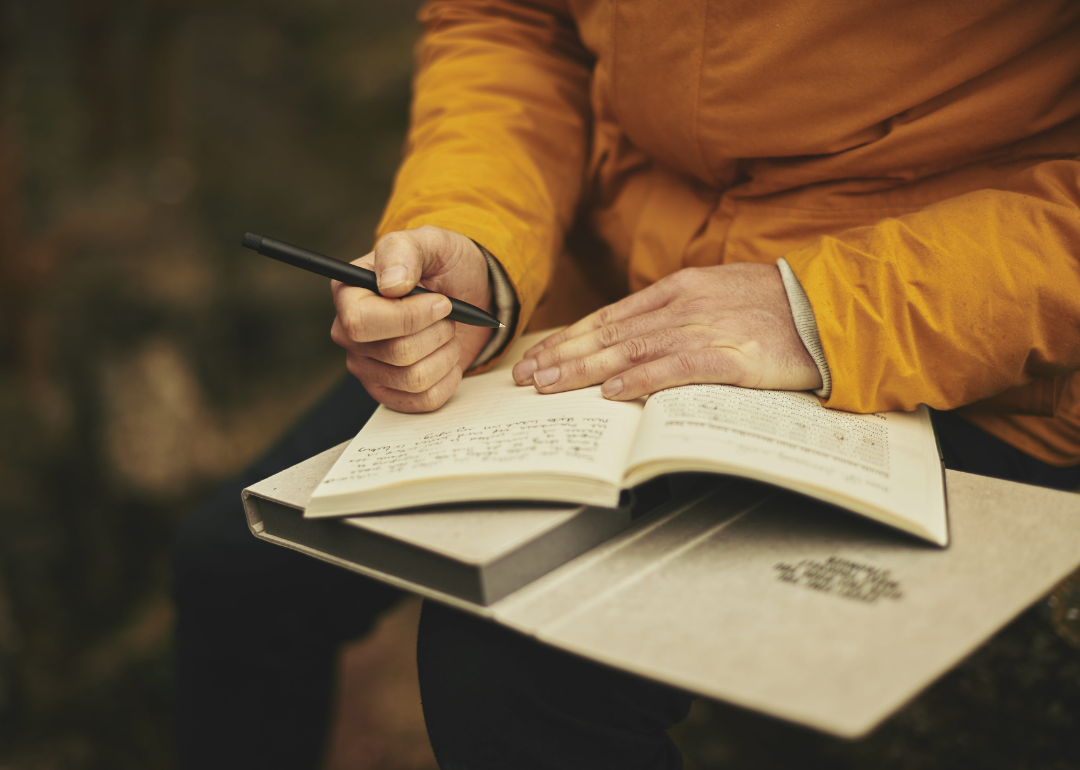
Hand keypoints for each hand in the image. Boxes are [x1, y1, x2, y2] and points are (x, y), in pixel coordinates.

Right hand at [331, 226, 493, 411]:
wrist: (467, 294)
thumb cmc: (443, 265)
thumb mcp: (430, 243)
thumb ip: (405, 251)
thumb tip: (391, 285)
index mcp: (348, 293)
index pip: (360, 323)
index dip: (408, 318)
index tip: (441, 302)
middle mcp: (350, 334)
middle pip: (396, 353)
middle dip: (437, 332)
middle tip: (447, 314)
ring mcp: (367, 367)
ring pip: (415, 378)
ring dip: (446, 353)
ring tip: (447, 333)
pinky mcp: (390, 392)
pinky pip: (425, 400)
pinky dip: (449, 378)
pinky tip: (446, 356)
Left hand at [511, 263, 821, 399]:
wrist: (831, 308)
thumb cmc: (777, 307)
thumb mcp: (719, 295)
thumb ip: (676, 313)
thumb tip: (635, 337)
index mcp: (679, 289)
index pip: (609, 317)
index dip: (570, 338)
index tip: (539, 356)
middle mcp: (683, 305)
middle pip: (609, 334)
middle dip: (562, 356)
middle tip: (526, 377)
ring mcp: (705, 329)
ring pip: (630, 350)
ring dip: (585, 369)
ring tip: (550, 385)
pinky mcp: (730, 356)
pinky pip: (675, 369)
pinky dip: (640, 381)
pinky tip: (612, 393)